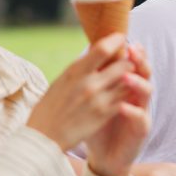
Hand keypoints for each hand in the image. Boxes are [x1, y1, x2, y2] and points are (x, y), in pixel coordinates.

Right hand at [27, 33, 134, 150]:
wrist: (44, 138)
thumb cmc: (50, 108)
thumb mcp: (61, 81)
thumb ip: (80, 68)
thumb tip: (95, 52)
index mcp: (75, 71)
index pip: (102, 48)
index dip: (116, 40)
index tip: (122, 37)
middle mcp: (88, 83)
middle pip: (122, 64)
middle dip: (129, 60)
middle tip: (130, 59)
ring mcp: (98, 100)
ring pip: (127, 81)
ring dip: (131, 77)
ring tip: (131, 75)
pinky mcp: (104, 115)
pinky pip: (124, 98)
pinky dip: (127, 93)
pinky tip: (126, 92)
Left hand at [86, 44, 151, 175]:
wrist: (102, 156)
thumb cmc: (96, 124)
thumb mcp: (94, 99)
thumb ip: (95, 79)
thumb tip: (85, 52)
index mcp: (126, 84)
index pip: (132, 62)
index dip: (131, 51)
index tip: (123, 39)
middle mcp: (137, 95)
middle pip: (144, 72)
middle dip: (139, 60)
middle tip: (131, 50)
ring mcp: (141, 111)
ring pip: (147, 91)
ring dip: (137, 82)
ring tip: (126, 77)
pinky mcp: (141, 130)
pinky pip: (141, 118)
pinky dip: (132, 112)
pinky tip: (123, 107)